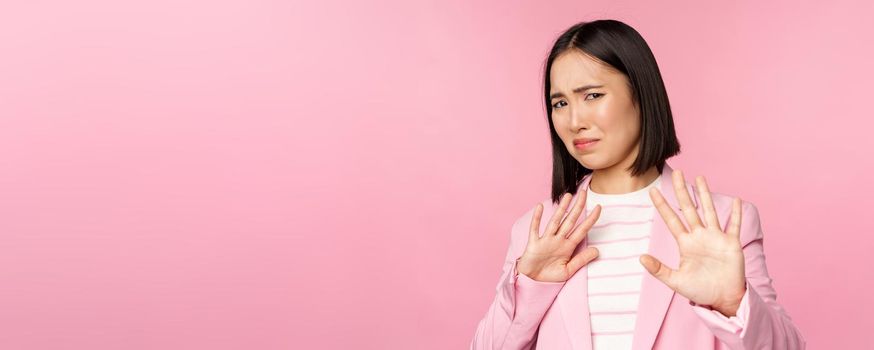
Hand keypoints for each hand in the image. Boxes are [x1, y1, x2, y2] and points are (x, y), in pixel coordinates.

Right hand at [517, 191, 601, 282]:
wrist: (532, 282)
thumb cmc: (549, 277)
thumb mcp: (568, 270)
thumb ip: (581, 260)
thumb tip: (597, 250)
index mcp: (568, 247)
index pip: (582, 230)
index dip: (591, 219)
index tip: (599, 208)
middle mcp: (558, 240)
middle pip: (570, 221)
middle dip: (578, 207)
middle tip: (584, 193)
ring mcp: (546, 240)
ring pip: (555, 221)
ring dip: (561, 209)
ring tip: (568, 196)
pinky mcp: (534, 243)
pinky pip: (535, 229)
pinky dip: (537, 219)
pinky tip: (540, 207)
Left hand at [639, 170, 746, 316]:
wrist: (723, 299)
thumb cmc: (700, 291)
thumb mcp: (676, 281)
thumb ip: (659, 270)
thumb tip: (641, 258)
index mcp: (685, 243)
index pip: (671, 219)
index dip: (662, 205)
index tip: (653, 191)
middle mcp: (699, 236)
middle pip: (689, 208)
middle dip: (682, 191)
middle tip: (677, 172)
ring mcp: (716, 238)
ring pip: (709, 211)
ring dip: (705, 194)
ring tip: (700, 178)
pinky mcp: (731, 243)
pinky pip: (734, 225)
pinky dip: (736, 213)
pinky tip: (737, 199)